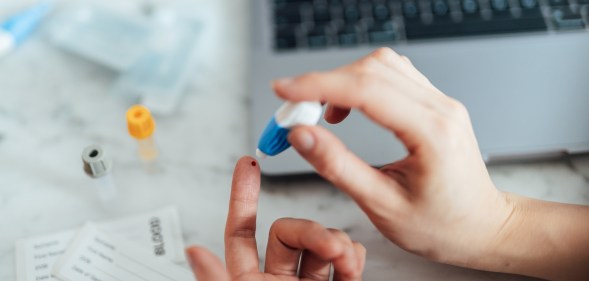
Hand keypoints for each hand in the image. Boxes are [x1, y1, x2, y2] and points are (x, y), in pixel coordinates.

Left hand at [186, 157, 365, 280]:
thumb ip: (218, 279)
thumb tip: (192, 251)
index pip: (241, 231)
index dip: (243, 196)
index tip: (246, 163)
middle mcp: (279, 280)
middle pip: (291, 232)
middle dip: (311, 231)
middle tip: (328, 245)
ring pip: (322, 241)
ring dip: (336, 244)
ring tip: (344, 260)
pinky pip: (347, 258)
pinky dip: (353, 255)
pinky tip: (353, 263)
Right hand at [273, 48, 513, 269]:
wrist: (481, 227)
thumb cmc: (441, 226)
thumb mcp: (382, 205)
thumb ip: (338, 166)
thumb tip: (301, 135)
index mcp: (431, 133)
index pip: (367, 90)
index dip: (318, 86)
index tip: (284, 90)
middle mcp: (440, 108)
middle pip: (372, 69)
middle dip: (323, 83)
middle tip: (294, 111)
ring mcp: (440, 102)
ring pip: (382, 66)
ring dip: (342, 81)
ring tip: (320, 112)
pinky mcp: (434, 104)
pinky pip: (393, 76)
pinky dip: (360, 84)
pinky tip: (347, 108)